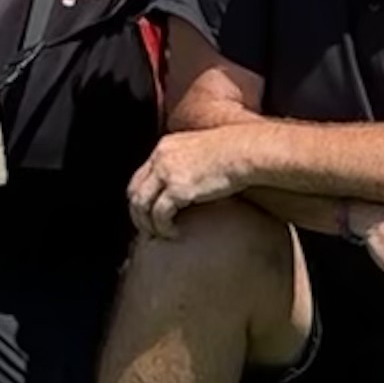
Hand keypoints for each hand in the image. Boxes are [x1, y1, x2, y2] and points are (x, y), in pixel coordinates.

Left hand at [125, 129, 246, 238]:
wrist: (248, 151)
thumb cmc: (238, 152)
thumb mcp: (206, 152)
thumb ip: (192, 163)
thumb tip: (193, 182)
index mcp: (166, 147)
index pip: (142, 175)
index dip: (143, 197)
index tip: (149, 212)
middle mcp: (161, 158)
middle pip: (135, 190)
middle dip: (139, 213)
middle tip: (149, 229)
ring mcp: (166, 172)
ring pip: (142, 205)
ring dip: (148, 224)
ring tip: (160, 235)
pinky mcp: (177, 189)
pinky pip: (159, 215)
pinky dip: (163, 228)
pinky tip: (174, 234)